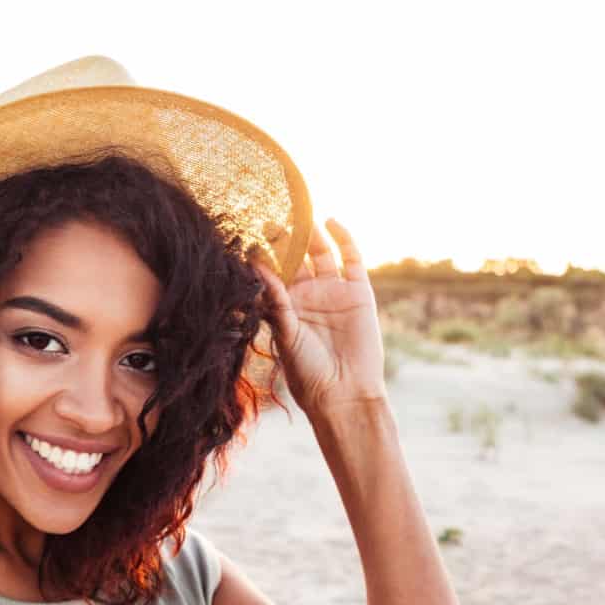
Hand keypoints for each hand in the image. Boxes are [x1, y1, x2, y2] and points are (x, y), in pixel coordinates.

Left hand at [250, 218, 386, 417]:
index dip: (262, 255)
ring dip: (311, 234)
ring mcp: (334, 292)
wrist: (344, 392)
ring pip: (321, 253)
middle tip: (268, 216)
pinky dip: (344, 238)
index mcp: (285, 307)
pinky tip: (331, 220)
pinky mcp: (359, 292)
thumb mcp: (286, 333)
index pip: (272, 273)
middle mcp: (308, 296)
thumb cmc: (308, 371)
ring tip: (298, 213)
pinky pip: (352, 259)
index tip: (245, 233)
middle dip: (284, 238)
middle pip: (295, 258)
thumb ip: (275, 300)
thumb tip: (258, 267)